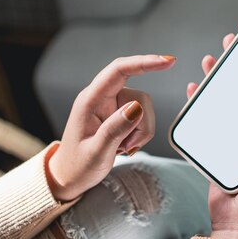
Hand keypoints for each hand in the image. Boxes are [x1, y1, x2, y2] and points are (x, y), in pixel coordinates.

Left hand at [46, 55, 176, 200]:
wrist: (70, 177)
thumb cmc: (77, 165)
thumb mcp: (96, 153)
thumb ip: (115, 129)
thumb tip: (136, 107)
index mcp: (90, 100)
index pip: (119, 71)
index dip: (144, 63)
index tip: (167, 61)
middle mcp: (102, 97)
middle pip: (139, 96)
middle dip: (142, 124)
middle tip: (127, 147)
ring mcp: (112, 105)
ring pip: (145, 108)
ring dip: (140, 132)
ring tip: (122, 147)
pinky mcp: (120, 113)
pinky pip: (144, 117)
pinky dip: (140, 134)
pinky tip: (125, 144)